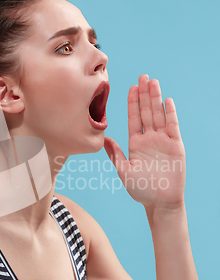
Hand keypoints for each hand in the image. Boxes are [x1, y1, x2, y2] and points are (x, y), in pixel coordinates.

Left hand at [104, 75, 185, 210]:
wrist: (160, 202)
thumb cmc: (141, 190)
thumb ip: (116, 154)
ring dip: (156, 98)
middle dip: (144, 94)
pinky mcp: (176, 145)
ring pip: (159, 115)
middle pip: (146, 112)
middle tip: (142, 76)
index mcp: (136, 143)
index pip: (134, 118)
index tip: (131, 87)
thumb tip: (105, 139)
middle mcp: (149, 139)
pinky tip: (167, 101)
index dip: (132, 103)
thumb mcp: (124, 171)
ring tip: (153, 82)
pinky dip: (170, 113)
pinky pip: (173, 126)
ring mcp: (163, 141)